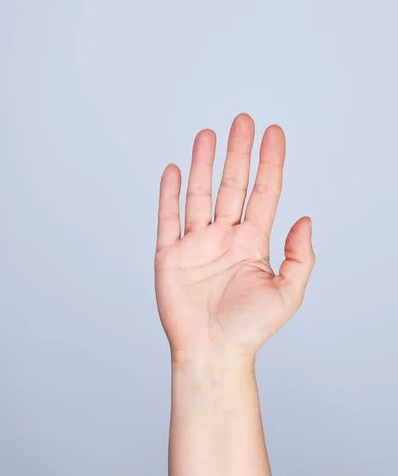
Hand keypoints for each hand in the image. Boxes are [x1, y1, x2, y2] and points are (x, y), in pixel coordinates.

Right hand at [154, 113, 314, 362]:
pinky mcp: (171, 255)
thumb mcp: (287, 293)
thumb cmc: (249, 329)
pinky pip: (169, 218)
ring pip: (201, 194)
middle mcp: (225, 236)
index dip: (270, 162)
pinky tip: (174, 170)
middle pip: (232, 184)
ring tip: (208, 135)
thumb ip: (299, 256)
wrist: (213, 353)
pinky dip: (170, 194)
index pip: (264, 192)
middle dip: (238, 152)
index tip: (274, 133)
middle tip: (243, 121)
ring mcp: (197, 244)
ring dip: (204, 164)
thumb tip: (305, 220)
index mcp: (253, 242)